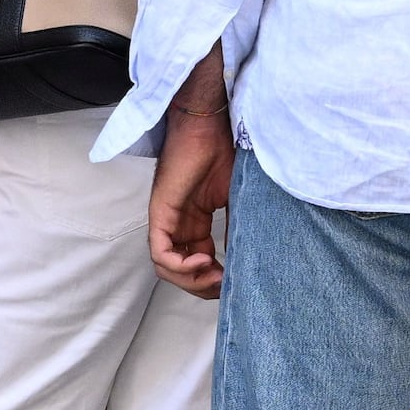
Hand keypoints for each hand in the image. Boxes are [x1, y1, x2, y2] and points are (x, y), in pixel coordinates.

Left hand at [146, 64, 234, 298]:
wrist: (210, 123)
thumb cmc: (225, 150)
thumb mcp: (238, 198)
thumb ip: (239, 226)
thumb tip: (249, 258)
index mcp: (195, 221)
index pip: (196, 263)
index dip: (212, 279)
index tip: (233, 281)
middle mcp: (178, 223)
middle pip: (179, 271)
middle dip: (202, 286)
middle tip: (225, 286)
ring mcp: (167, 219)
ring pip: (167, 267)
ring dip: (191, 280)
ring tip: (215, 275)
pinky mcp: (161, 212)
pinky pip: (160, 252)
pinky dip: (180, 265)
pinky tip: (205, 259)